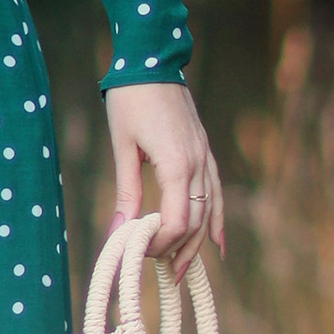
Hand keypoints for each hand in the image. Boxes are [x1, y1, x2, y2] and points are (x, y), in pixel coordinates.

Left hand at [107, 82, 223, 265]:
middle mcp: (198, 163)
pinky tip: (216, 241)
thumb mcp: (122, 147)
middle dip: (181, 250)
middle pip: (197, 220)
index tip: (140, 251)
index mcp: (178, 164)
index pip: (178, 220)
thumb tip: (117, 233)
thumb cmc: (131, 99)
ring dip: (199, 241)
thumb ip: (125, 192)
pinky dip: (216, 218)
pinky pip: (215, 191)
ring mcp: (205, 156)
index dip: (161, 243)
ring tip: (184, 268)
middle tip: (164, 274)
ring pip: (210, 209)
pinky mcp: (204, 151)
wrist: (152, 59)